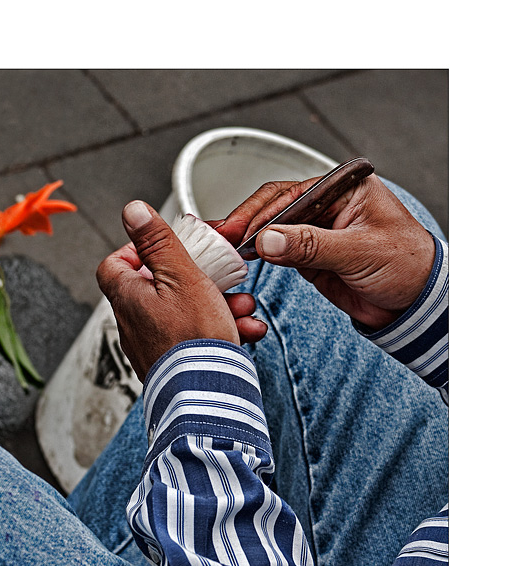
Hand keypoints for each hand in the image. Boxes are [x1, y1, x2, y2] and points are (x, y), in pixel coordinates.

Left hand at [97, 201, 266, 381]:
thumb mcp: (180, 276)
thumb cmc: (192, 338)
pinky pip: (196, 338)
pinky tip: (243, 329)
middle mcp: (135, 324)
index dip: (137, 251)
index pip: (114, 265)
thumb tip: (133, 211)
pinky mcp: (175, 364)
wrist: (206, 394)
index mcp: (128, 298)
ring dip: (217, 304)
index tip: (163, 248)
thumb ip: (158, 242)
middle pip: (159, 288)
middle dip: (197, 279)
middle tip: (217, 278)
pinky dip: (220, 330)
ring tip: (240, 306)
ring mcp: (154, 346)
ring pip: (185, 312)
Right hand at [214, 174, 435, 329]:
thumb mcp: (358, 251)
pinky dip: (256, 255)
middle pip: (273, 207)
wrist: (416, 305)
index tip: (236, 230)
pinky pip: (275, 251)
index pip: (289, 193)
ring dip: (246, 239)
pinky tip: (239, 259)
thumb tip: (268, 239)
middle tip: (221, 239)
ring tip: (220, 249)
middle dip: (245, 223)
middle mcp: (325, 205)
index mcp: (343, 189)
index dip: (258, 211)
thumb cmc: (407, 266)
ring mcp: (314, 231)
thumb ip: (311, 244)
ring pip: (270, 229)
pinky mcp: (308, 256)